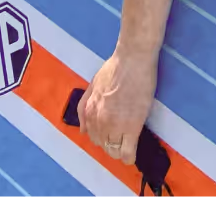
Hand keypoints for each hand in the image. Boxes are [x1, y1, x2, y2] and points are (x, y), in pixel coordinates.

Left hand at [77, 50, 157, 165]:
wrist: (132, 60)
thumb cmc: (114, 67)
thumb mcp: (92, 85)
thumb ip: (84, 107)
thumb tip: (83, 130)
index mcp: (88, 111)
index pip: (92, 136)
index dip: (103, 136)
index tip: (112, 134)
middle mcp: (98, 121)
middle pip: (102, 145)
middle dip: (111, 143)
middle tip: (122, 136)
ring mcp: (114, 126)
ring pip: (114, 151)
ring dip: (120, 150)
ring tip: (128, 144)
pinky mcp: (131, 127)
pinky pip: (128, 152)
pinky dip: (130, 156)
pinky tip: (132, 154)